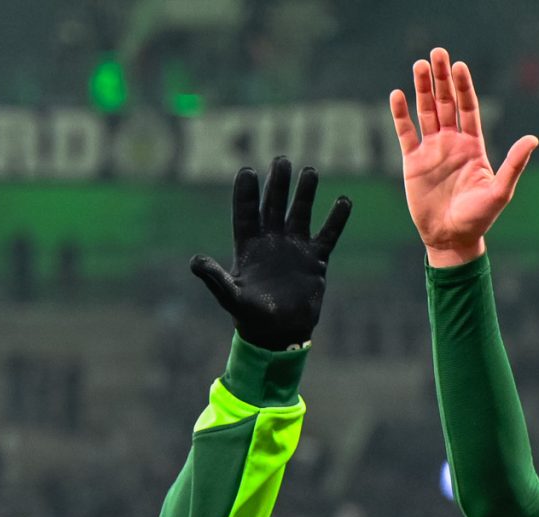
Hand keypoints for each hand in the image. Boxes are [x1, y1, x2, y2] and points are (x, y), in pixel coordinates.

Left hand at [190, 157, 351, 350]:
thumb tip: (194, 261)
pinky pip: (328, 235)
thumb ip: (214, 279)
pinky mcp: (315, 260)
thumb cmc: (252, 317)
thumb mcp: (231, 297)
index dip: (246, 193)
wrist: (281, 334)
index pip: (246, 213)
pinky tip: (344, 201)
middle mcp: (272, 241)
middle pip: (274, 205)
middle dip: (277, 184)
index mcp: (249, 246)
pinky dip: (336, 219)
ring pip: (300, 213)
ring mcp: (295, 248)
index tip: (247, 171)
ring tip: (309, 171)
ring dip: (305, 193)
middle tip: (281, 161)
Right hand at [391, 48, 537, 267]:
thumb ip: (514, 164)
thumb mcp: (500, 191)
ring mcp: (432, 151)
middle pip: (445, 103)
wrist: (451, 239)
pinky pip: (406, 133)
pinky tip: (398, 95)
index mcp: (473, 146)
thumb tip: (533, 139)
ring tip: (419, 65)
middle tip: (437, 53)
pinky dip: (401, 115)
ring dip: (422, 89)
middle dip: (441, 79)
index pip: (468, 108)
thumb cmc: (479, 218)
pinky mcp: (413, 162)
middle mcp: (452, 143)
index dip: (463, 87)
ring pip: (425, 112)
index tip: (459, 66)